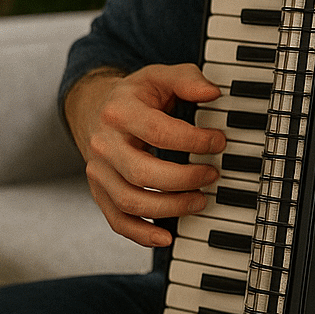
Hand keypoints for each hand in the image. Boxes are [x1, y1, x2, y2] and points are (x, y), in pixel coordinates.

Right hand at [64, 64, 225, 247]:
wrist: (96, 110)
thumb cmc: (134, 97)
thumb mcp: (159, 76)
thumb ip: (187, 79)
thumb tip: (212, 93)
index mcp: (119, 111)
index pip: (157, 131)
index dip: (193, 140)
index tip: (219, 142)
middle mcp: (103, 144)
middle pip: (141, 173)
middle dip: (183, 179)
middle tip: (212, 175)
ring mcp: (98, 172)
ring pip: (130, 201)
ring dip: (170, 208)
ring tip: (200, 201)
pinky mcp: (99, 192)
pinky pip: (117, 221)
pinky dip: (141, 235)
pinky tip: (167, 237)